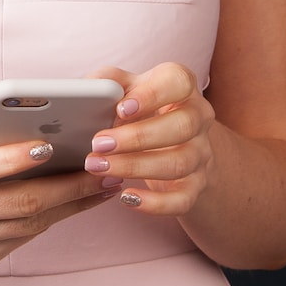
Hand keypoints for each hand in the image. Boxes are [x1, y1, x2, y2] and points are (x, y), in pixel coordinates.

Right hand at [0, 112, 121, 272]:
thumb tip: (32, 118)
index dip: (15, 159)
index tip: (49, 146)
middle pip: (18, 202)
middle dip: (68, 185)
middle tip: (104, 167)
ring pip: (31, 224)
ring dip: (74, 203)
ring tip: (106, 181)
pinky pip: (28, 237)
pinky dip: (60, 216)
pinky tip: (83, 199)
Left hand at [84, 63, 214, 214]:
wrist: (170, 145)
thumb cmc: (140, 110)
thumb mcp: (125, 89)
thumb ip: (106, 83)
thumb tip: (84, 92)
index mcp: (181, 86)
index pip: (178, 81)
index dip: (151, 95)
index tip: (121, 109)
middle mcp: (197, 118)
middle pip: (182, 126)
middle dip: (138, 137)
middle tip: (98, 144)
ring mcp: (200, 154)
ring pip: (179, 163)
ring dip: (136, 167)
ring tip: (99, 167)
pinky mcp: (195, 186)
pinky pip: (182, 199)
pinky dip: (155, 203)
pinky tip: (126, 197)